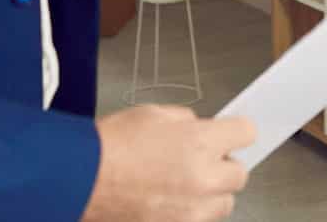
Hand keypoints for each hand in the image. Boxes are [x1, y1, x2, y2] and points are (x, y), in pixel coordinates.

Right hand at [82, 105, 253, 221]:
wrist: (78, 180)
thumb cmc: (109, 145)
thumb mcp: (153, 114)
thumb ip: (186, 122)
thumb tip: (200, 129)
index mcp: (201, 142)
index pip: (247, 133)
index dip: (236, 133)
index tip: (229, 135)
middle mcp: (203, 178)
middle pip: (240, 175)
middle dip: (223, 167)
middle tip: (200, 162)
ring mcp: (192, 211)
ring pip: (224, 205)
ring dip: (210, 195)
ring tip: (181, 187)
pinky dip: (189, 214)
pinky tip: (168, 203)